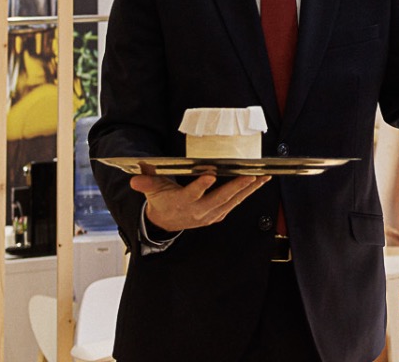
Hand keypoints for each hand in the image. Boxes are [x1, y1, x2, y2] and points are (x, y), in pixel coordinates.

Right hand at [131, 172, 266, 231]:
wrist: (166, 223)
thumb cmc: (162, 201)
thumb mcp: (152, 190)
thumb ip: (146, 182)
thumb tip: (135, 177)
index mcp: (182, 202)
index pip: (192, 194)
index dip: (201, 186)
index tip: (210, 175)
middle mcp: (198, 210)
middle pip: (219, 198)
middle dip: (236, 187)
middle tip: (251, 175)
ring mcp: (209, 215)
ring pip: (231, 202)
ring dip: (248, 190)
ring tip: (263, 177)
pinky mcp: (217, 215)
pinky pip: (234, 204)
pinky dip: (246, 194)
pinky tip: (257, 184)